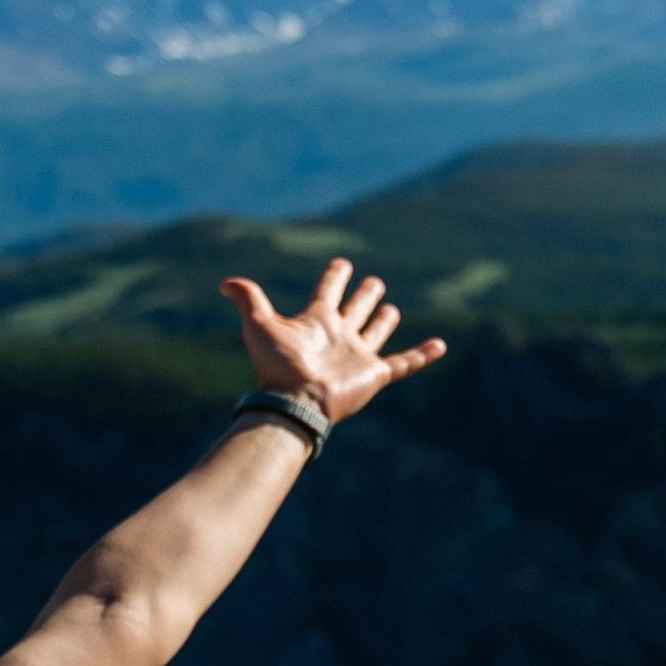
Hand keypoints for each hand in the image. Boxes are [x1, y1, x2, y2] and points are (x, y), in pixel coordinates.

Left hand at [218, 256, 445, 425]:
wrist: (296, 402)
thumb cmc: (278, 365)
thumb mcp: (260, 325)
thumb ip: (248, 299)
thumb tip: (225, 283)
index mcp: (316, 322)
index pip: (328, 292)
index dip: (335, 276)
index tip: (342, 264)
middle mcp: (339, 337)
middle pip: (354, 311)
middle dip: (362, 296)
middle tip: (373, 282)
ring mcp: (357, 356)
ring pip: (375, 334)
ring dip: (383, 321)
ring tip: (390, 308)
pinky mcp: (374, 375)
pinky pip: (404, 363)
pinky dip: (423, 355)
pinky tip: (440, 346)